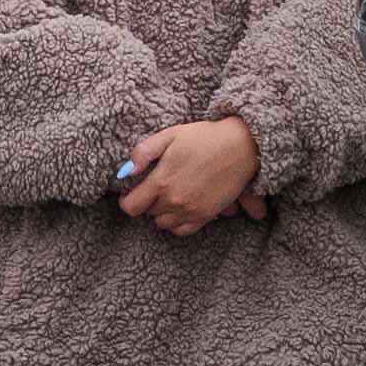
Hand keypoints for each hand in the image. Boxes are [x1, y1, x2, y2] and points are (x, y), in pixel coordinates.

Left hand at [118, 114, 259, 235]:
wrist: (240, 146)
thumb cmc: (203, 137)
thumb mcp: (169, 135)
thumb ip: (143, 152)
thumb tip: (126, 171)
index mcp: (161, 181)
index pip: (131, 207)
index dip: (127, 200)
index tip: (131, 193)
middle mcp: (174, 200)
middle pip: (148, 213)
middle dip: (148, 201)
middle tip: (155, 187)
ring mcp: (190, 210)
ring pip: (163, 224)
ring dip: (162, 212)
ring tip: (169, 196)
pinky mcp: (206, 215)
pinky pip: (182, 230)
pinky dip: (177, 223)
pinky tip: (180, 208)